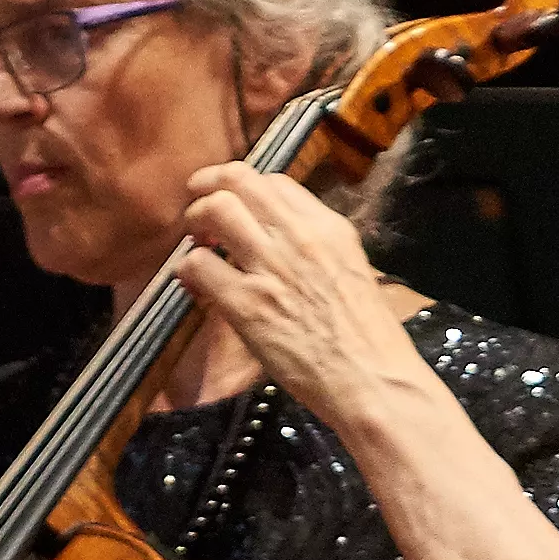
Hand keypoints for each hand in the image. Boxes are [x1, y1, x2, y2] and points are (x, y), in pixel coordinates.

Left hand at [172, 164, 430, 435]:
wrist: (370, 378)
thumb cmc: (367, 337)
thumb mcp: (349, 270)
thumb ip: (314, 249)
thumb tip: (279, 243)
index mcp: (327, 227)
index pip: (274, 182)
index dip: (245, 189)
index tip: (235, 205)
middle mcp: (297, 236)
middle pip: (238, 181)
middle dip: (208, 187)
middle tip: (197, 206)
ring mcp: (269, 267)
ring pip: (214, 210)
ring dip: (194, 220)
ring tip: (196, 241)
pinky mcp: (246, 304)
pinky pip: (199, 265)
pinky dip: (188, 269)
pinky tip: (195, 284)